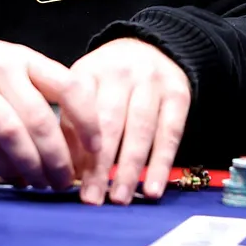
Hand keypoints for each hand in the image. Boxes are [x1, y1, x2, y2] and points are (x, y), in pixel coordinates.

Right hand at [0, 32, 99, 188]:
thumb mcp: (9, 62)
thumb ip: (38, 89)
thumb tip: (73, 135)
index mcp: (25, 59)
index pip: (70, 87)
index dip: (88, 122)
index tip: (96, 149)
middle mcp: (5, 73)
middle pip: (41, 120)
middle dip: (59, 157)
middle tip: (67, 180)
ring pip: (13, 136)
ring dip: (32, 166)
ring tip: (43, 184)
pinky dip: (4, 167)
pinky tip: (16, 178)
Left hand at [66, 37, 190, 205]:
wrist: (154, 46)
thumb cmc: (111, 80)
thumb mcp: (86, 88)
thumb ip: (73, 124)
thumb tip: (67, 172)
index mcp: (90, 70)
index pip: (80, 110)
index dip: (76, 146)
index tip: (71, 180)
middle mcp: (121, 73)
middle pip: (110, 122)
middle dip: (100, 165)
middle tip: (92, 199)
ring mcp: (152, 82)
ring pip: (140, 130)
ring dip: (129, 169)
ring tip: (120, 199)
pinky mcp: (179, 94)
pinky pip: (170, 133)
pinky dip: (161, 163)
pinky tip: (153, 189)